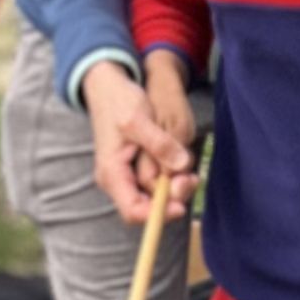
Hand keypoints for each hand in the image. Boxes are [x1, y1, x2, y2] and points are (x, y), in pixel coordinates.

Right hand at [85, 61, 195, 222]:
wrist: (108, 85)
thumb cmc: (118, 100)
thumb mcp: (138, 118)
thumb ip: (159, 144)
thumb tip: (181, 166)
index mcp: (112, 174)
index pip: (132, 211)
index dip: (157, 214)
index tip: (181, 205)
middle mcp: (118, 181)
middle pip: (147, 208)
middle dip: (172, 199)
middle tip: (191, 179)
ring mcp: (127, 176)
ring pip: (155, 196)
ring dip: (175, 187)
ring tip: (189, 168)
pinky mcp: (137, 168)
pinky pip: (156, 182)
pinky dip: (172, 177)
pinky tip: (182, 161)